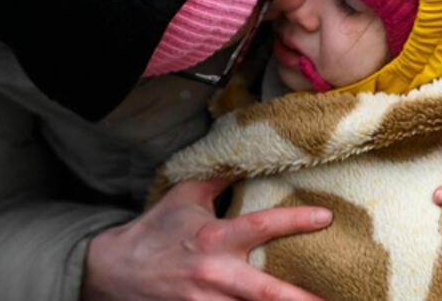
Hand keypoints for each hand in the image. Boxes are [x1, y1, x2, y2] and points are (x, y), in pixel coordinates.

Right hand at [82, 177, 330, 300]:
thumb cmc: (157, 229)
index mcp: (214, 238)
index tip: (326, 217)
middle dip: (299, 300)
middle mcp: (214, 274)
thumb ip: (221, 179)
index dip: (294, 221)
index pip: (260, 226)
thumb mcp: (185, 195)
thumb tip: (251, 155)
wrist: (114, 270)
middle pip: (265, 292)